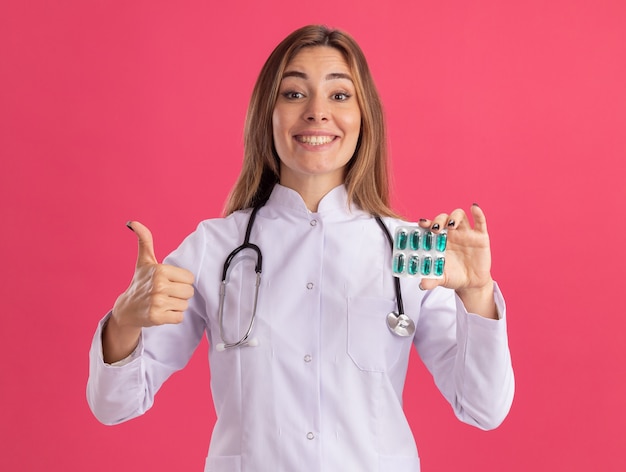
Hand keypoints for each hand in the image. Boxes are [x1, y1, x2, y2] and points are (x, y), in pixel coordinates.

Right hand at [103, 221, 194, 362]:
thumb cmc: (140, 282)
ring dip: (176, 306)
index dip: (181, 281)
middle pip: (189, 292)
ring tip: (163, 302)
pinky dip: (173, 317)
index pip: (189, 278)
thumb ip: (145, 240)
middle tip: (165, 293)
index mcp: (160, 270)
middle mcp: (158, 285)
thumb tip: (133, 222)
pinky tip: (162, 312)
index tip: (168, 282)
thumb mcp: (144, 261)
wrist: (127, 309)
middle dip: (180, 294)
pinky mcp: (157, 317)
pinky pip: (179, 317)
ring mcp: (157, 302)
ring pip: (185, 305)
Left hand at [418, 205, 496, 317]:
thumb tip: (422, 285)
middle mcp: (451, 234)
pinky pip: (480, 222)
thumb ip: (431, 280)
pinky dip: (478, 213)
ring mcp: (465, 233)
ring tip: (451, 225)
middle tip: (436, 228)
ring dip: (454, 217)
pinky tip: (474, 208)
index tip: (421, 223)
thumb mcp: (441, 278)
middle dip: (439, 220)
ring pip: (459, 216)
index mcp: (439, 240)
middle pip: (443, 218)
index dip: (426, 223)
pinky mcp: (480, 236)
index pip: (430, 227)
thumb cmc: (453, 276)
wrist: (471, 283)